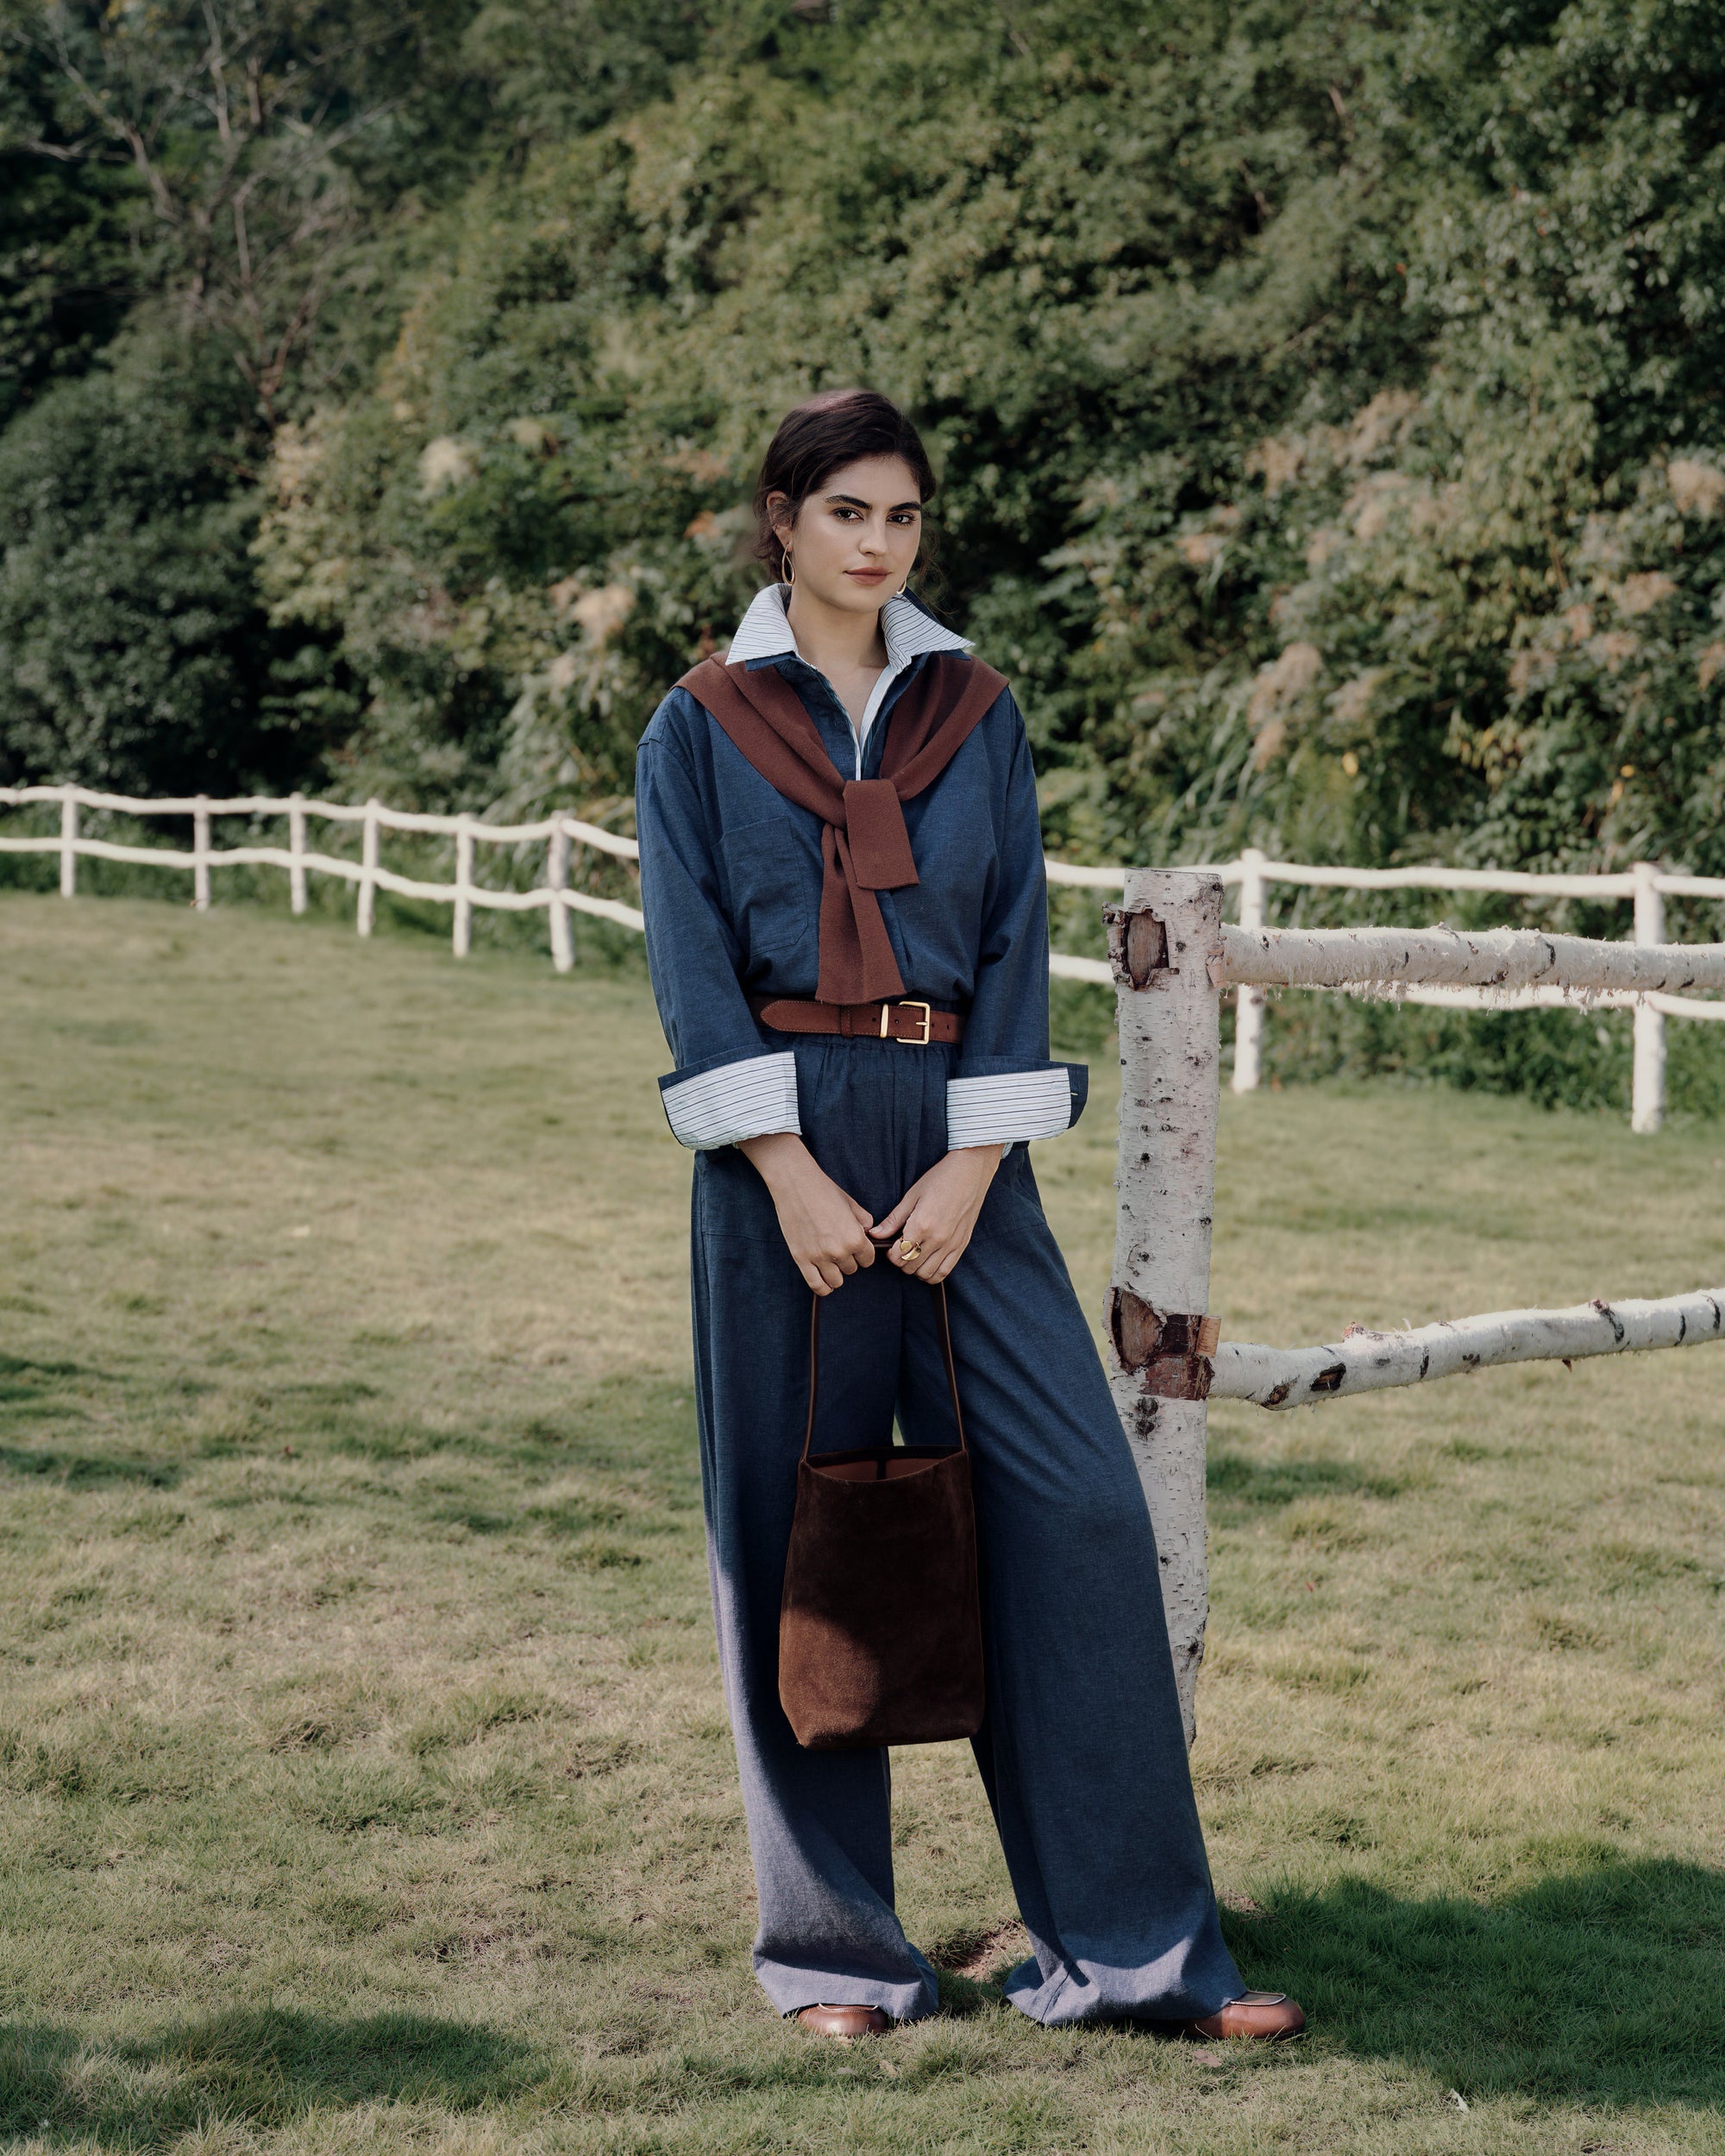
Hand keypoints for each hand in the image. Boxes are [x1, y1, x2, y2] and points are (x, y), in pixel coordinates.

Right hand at [738, 1133, 876, 1295]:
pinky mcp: (801, 1259)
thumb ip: (864, 1222)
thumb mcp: (851, 1204)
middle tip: (839, 1247)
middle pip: (852, 1270)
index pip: (868, 1260)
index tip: (856, 1247)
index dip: (863, 1253)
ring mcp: (819, 1257)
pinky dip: (823, 1287)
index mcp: (855, 1238)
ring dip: (836, 1273)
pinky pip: (816, 1285)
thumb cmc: (824, 1190)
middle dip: (849, 1260)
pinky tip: (824, 1281)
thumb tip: (868, 1233)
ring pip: (836, 1281)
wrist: (795, 1183)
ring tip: (831, 1262)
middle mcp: (839, 1251)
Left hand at [873, 1145, 1003, 1283]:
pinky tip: (928, 1261)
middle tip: (901, 1247)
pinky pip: (945, 1272)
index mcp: (921, 1225)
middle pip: (910, 1267)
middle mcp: (937, 1239)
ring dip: (916, 1268)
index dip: (890, 1254)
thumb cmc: (940, 1179)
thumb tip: (875, 1234)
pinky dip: (933, 1273)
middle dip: (901, 1261)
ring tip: (915, 1254)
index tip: (891, 1245)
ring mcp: (951, 1244)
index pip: (898, 1256)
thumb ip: (893, 1220)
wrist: (970, 1172)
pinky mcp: (962, 1245)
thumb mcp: (912, 1196)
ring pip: (926, 1274)